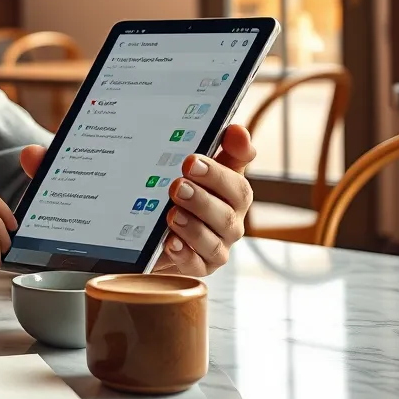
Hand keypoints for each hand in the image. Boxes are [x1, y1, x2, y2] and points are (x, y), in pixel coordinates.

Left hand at [19, 127, 256, 277]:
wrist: (126, 246)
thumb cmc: (124, 198)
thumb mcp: (99, 173)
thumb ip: (70, 161)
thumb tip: (32, 154)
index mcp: (207, 172)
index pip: (237, 152)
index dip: (239, 142)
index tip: (231, 130)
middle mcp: (220, 203)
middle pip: (237, 190)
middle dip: (213, 179)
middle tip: (182, 171)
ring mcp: (214, 235)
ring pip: (226, 227)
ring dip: (200, 216)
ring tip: (171, 210)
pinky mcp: (200, 264)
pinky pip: (206, 260)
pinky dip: (189, 250)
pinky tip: (169, 244)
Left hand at [152, 124, 255, 275]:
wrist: (160, 227)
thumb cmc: (188, 190)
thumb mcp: (202, 168)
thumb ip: (224, 150)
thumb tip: (238, 131)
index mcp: (234, 195)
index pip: (236, 186)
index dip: (216, 174)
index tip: (190, 161)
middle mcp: (230, 223)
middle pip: (226, 216)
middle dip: (201, 200)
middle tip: (177, 186)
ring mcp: (216, 247)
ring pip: (212, 243)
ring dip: (192, 228)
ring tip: (172, 215)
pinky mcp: (199, 266)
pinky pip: (195, 265)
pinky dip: (183, 255)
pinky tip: (170, 243)